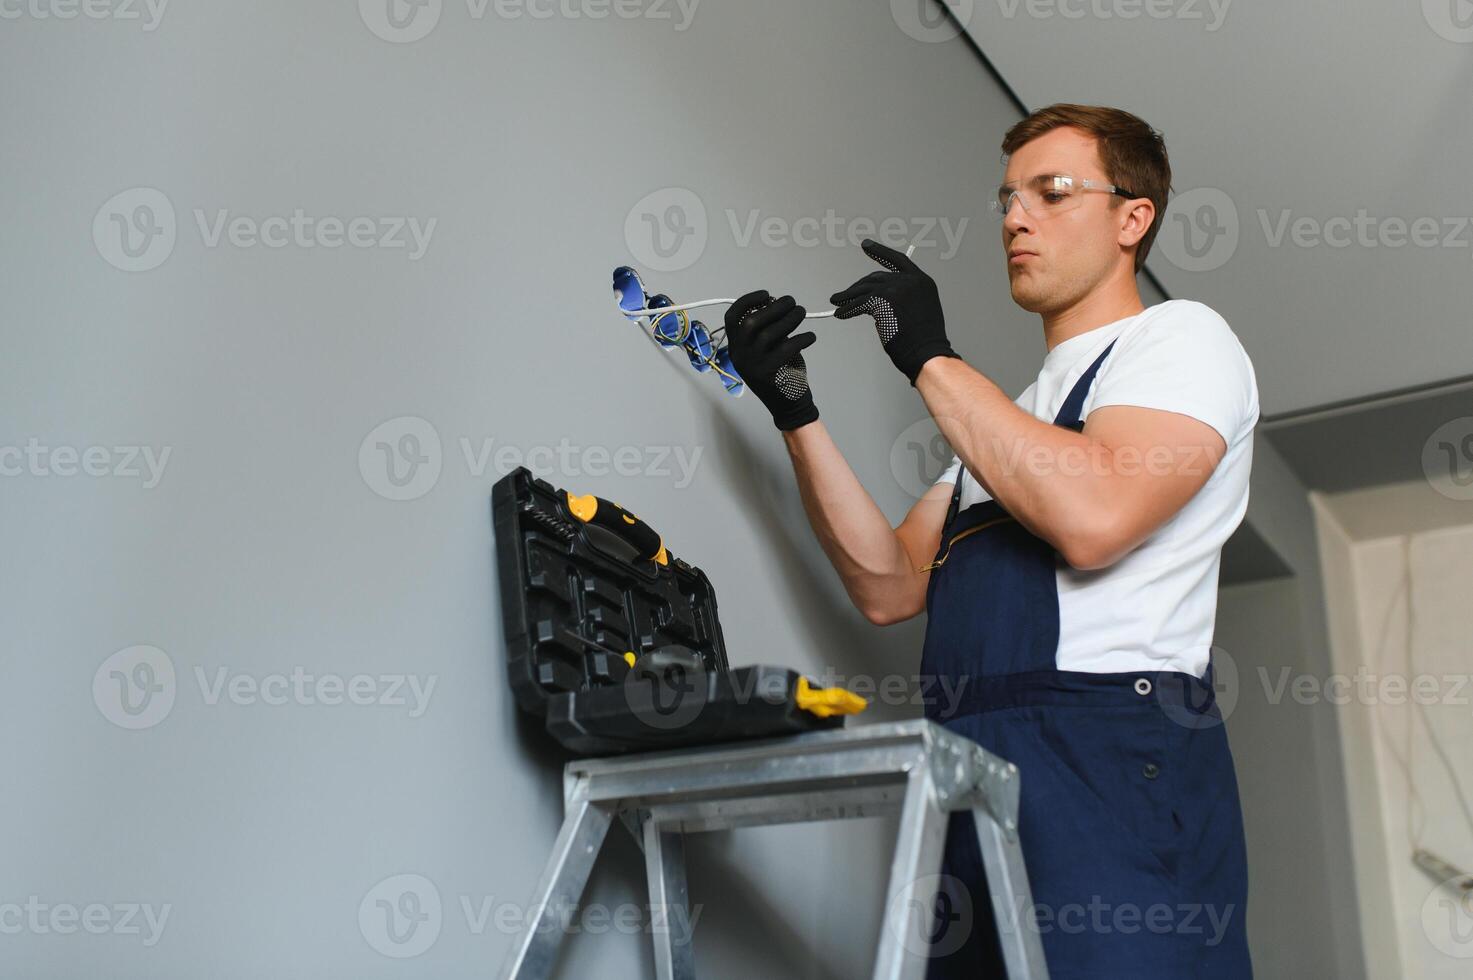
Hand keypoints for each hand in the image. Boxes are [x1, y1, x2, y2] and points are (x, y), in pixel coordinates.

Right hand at [723, 290, 819, 430]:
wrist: (786, 406)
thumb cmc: (779, 371)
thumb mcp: (766, 349)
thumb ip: (767, 328)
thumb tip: (777, 303)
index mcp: (736, 347)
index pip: (732, 318)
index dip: (747, 301)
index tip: (767, 295)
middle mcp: (740, 355)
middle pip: (751, 322)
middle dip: (774, 307)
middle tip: (792, 302)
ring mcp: (752, 365)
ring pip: (770, 333)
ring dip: (790, 318)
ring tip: (801, 313)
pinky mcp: (769, 374)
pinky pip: (786, 348)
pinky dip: (802, 338)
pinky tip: (811, 336)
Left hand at [830, 238, 959, 383]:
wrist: (927, 354)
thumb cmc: (923, 341)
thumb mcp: (920, 310)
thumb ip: (903, 298)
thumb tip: (876, 298)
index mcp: (922, 281)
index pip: (897, 260)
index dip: (880, 252)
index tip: (866, 245)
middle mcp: (910, 281)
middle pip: (877, 278)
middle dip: (858, 287)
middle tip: (844, 295)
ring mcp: (896, 289)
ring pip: (865, 290)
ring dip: (848, 297)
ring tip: (837, 302)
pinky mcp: (883, 302)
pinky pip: (859, 303)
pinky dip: (848, 309)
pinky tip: (841, 314)